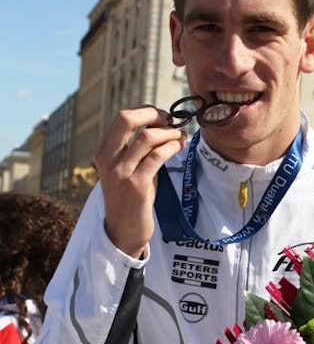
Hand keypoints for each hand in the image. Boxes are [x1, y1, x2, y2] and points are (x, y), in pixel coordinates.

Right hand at [93, 105, 185, 256]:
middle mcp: (107, 158)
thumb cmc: (131, 198)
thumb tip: (163, 124)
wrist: (124, 230)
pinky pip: (157, 156)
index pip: (123, 117)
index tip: (164, 118)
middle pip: (127, 118)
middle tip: (171, 122)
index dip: (147, 112)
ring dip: (170, 133)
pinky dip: (172, 147)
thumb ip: (138, 148)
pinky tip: (179, 147)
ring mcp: (120, 172)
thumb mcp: (127, 168)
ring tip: (181, 137)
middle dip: (154, 114)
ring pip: (147, 137)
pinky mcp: (136, 185)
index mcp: (103, 151)